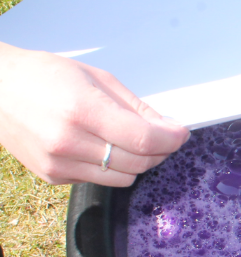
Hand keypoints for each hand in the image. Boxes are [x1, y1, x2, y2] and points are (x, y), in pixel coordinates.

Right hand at [0, 42, 189, 186]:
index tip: (181, 133)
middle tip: (164, 136)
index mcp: (82, 110)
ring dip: (138, 162)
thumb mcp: (96, 78)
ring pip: (123, 178)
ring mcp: (59, 164)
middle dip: (160, 150)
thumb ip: (135, 107)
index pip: (143, 139)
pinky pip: (100, 180)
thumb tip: (167, 127)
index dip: (171, 139)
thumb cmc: (43, 76)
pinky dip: (111, 167)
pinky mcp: (53, 177)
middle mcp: (69, 142)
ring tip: (134, 141)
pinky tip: (101, 146)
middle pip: (138, 162)